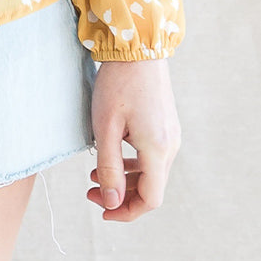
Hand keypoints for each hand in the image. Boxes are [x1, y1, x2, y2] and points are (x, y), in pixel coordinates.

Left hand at [88, 58, 180, 221]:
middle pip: (151, 188)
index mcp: (157, 150)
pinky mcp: (165, 126)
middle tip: (90, 191)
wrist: (138, 49)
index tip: (102, 210)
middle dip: (122, 196)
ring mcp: (170, 136)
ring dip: (125, 180)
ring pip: (151, 173)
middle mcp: (170, 146)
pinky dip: (133, 164)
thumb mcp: (105, 127)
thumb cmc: (117, 84)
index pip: (150, 199)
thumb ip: (109, 167)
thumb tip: (112, 203)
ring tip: (94, 176)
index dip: (126, 211)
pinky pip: (152, 156)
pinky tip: (112, 157)